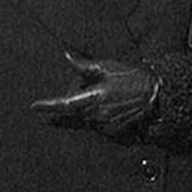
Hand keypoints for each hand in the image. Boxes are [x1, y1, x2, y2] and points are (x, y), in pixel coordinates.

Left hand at [31, 50, 158, 135]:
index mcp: (93, 98)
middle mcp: (96, 116)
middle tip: (89, 89)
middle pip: (74, 114)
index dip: (48, 106)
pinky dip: (100, 117)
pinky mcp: (114, 134)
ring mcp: (105, 127)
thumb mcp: (107, 67)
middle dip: (74, 103)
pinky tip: (112, 107)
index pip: (64, 104)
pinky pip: (99, 126)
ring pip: (86, 120)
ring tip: (107, 96)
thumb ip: (84, 66)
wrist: (156, 96)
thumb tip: (66, 57)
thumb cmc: (132, 78)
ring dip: (88, 110)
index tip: (34, 107)